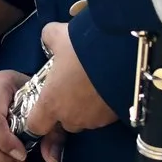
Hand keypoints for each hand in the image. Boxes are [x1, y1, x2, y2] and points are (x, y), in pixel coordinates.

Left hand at [22, 19, 118, 158]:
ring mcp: (95, 121)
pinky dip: (104, 105)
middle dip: (66, 108)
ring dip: (86, 107)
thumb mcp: (58, 36)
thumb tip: (49, 40)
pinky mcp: (116, 119)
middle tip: (71, 87)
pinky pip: (105, 115)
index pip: (36, 126)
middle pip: (64, 122)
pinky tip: (107, 87)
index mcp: (51, 103)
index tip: (42, 105)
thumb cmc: (83, 50)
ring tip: (92, 84)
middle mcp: (72, 118)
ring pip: (86, 119)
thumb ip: (48, 39)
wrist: (125, 57)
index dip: (37, 118)